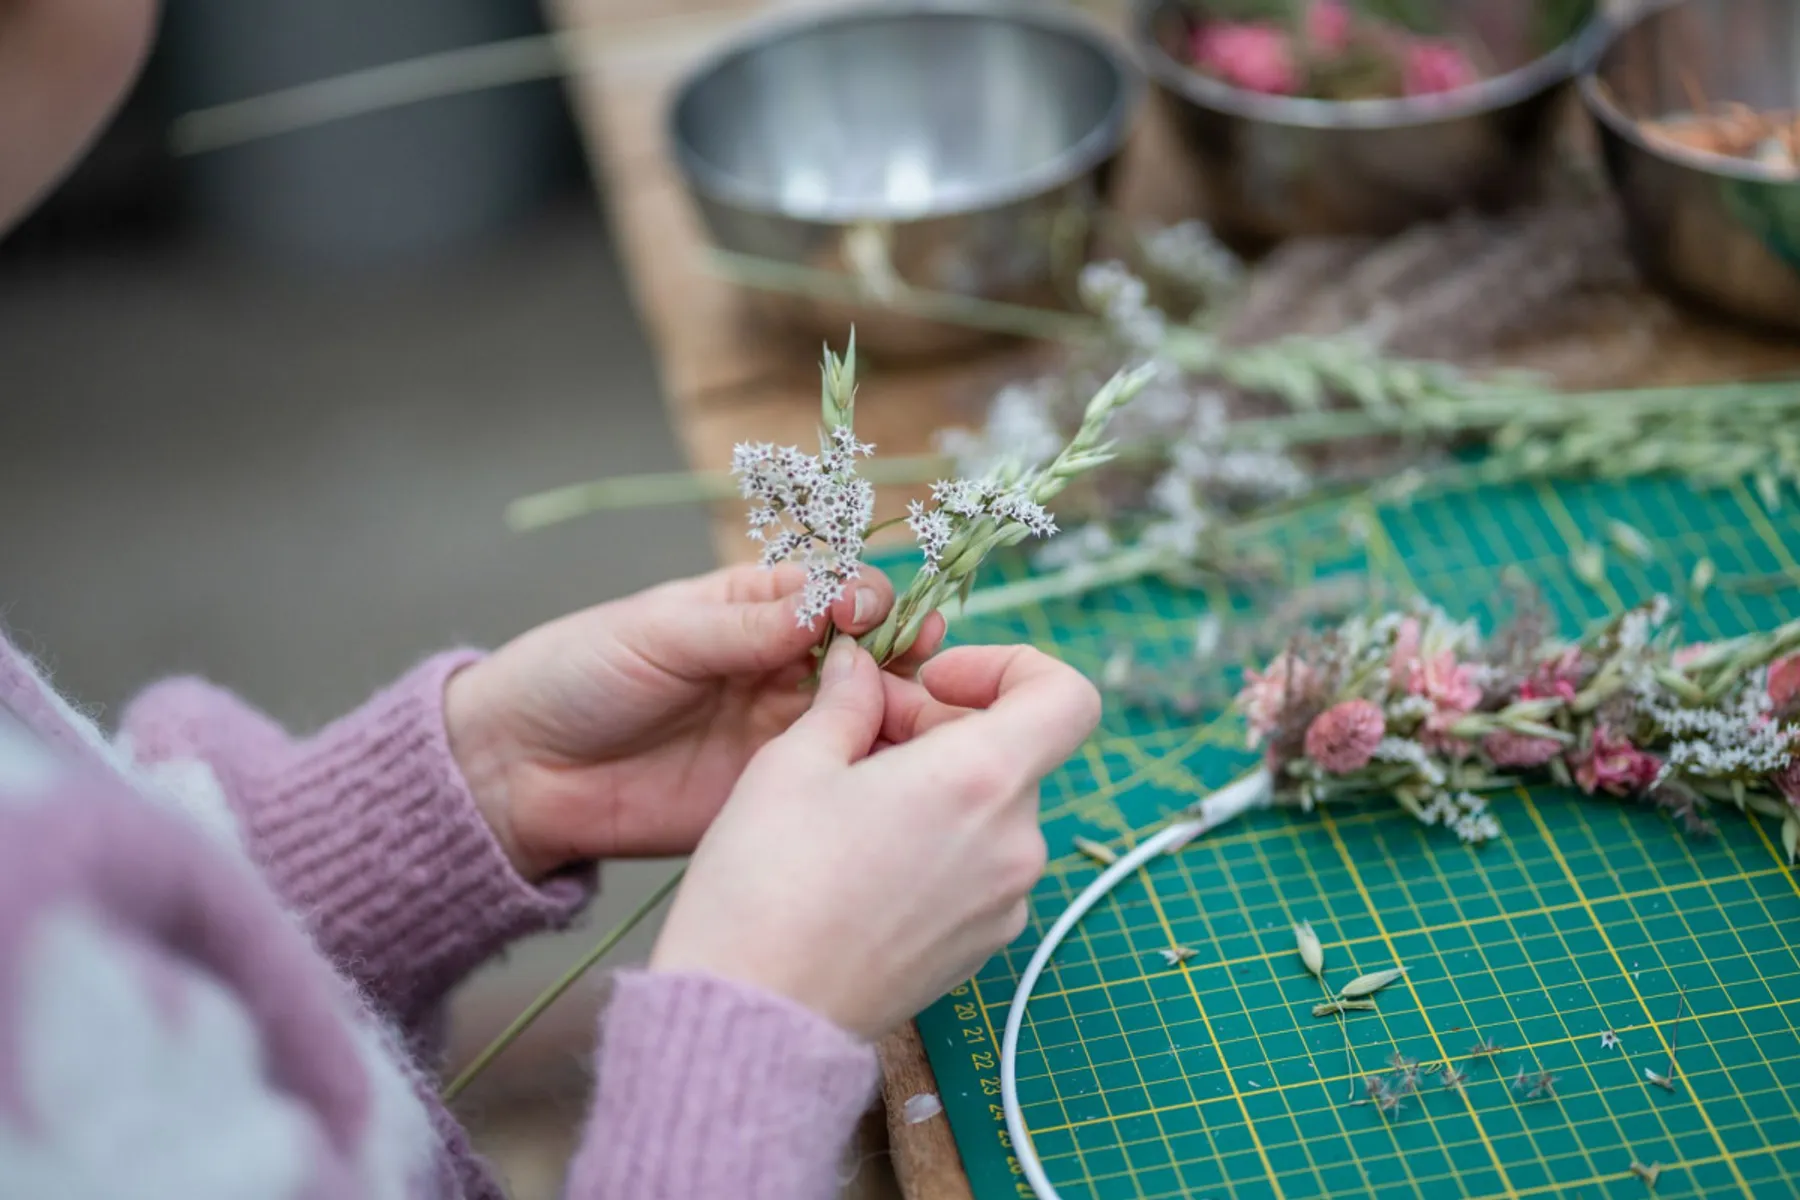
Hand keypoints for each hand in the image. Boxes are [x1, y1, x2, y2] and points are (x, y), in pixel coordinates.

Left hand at [443, 563, 944, 880]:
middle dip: (902, 655)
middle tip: (924, 665)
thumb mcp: (659, 635)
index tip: (877, 611)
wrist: (517, 772)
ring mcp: (784, 733)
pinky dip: (872, 774)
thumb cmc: (577, 676)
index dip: (867, 598)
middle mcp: (782, 667)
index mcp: (756, 609)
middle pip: (869, 655)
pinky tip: (895, 773)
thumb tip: (836, 602)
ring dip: (900, 715)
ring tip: (920, 721)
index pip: (838, 592)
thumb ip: (746, 626)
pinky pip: (836, 780)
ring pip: (867, 717)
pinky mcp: (776, 793)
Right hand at [647, 636, 1100, 1041]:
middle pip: (1013, 751)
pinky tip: (862, 856)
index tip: (938, 679)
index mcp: (981, 781)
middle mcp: (1012, 843)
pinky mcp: (980, 946)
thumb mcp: (793, 762)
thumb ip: (846, 701)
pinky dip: (937, 841)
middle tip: (858, 731)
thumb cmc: (767, 887)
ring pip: (991, 809)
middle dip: (941, 725)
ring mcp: (1004, 902)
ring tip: (850, 797)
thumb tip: (861, 669)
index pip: (1067, 697)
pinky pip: (977, 865)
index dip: (1011, 667)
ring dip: (937, 784)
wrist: (753, 1019)